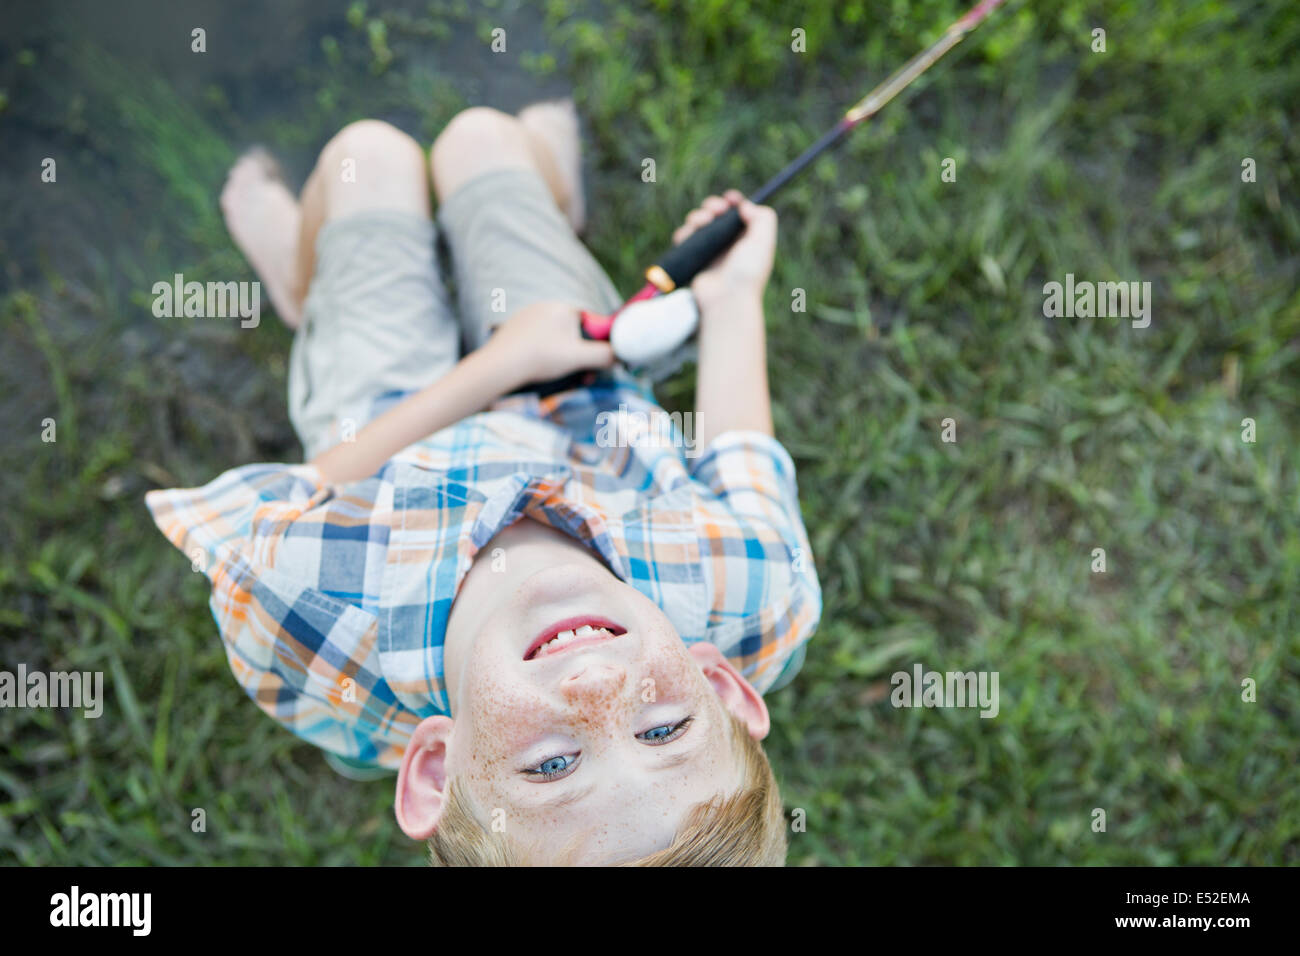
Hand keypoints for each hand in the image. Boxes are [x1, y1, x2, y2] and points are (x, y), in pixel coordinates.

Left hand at [485, 300, 615, 388]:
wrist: (500, 365)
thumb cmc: (541, 357)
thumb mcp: (579, 358)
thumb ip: (604, 356)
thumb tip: (621, 356)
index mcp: (563, 308)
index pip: (590, 323)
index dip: (596, 344)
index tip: (596, 363)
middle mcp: (545, 306)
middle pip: (573, 334)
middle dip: (579, 356)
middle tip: (582, 378)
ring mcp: (527, 317)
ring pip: (555, 340)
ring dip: (562, 358)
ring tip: (559, 376)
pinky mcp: (514, 329)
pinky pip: (537, 341)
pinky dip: (543, 356)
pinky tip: (539, 370)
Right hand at [671, 189, 776, 310]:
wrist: (726, 299)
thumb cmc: (747, 272)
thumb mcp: (764, 241)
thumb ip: (762, 217)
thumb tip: (744, 206)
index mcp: (747, 237)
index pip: (738, 212)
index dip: (733, 201)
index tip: (730, 198)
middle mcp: (728, 243)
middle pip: (716, 213)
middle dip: (713, 206)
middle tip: (715, 211)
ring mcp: (710, 251)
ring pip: (698, 223)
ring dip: (697, 216)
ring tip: (701, 222)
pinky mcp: (693, 258)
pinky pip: (684, 238)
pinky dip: (685, 232)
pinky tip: (689, 234)